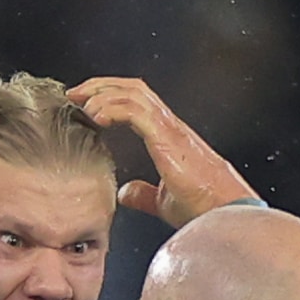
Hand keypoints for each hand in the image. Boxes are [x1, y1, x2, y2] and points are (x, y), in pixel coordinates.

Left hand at [67, 76, 258, 226]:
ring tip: (81, 102)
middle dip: (100, 86)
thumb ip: (143, 194)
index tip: (85, 104)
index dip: (109, 96)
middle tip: (75, 94)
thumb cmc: (204, 209)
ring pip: (133, 92)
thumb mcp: (163, 202)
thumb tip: (124, 193)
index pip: (136, 101)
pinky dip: (112, 108)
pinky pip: (135, 111)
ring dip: (103, 92)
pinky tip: (96, 117)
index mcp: (168, 136)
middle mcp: (170, 126)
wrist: (224, 213)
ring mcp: (170, 129)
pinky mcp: (168, 138)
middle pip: (132, 88)